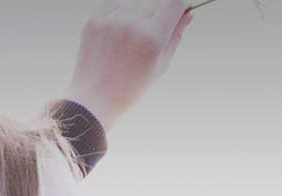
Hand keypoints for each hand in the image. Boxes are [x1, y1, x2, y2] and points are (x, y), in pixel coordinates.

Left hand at [60, 0, 195, 133]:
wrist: (94, 98)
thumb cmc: (130, 87)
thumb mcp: (160, 66)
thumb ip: (175, 36)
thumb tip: (188, 14)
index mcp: (152, 38)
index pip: (175, 1)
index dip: (181, 3)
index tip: (179, 10)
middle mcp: (132, 24)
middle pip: (156, 2)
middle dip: (158, 14)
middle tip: (150, 34)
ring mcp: (111, 20)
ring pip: (135, 3)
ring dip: (138, 14)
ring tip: (129, 39)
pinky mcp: (94, 19)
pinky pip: (115, 4)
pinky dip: (119, 14)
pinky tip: (116, 35)